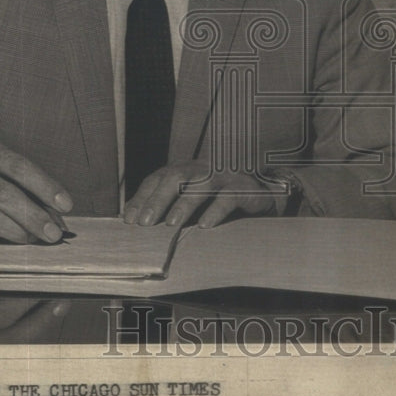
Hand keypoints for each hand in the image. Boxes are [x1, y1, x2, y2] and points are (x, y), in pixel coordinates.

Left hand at [123, 162, 284, 228]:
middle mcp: (203, 169)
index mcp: (186, 170)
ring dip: (184, 204)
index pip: (158, 178)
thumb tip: (135, 222)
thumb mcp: (193, 202)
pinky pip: (229, 197)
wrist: (265, 194)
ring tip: (172, 225)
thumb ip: (169, 207)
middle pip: (176, 176)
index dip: (143, 197)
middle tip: (145, 223)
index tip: (129, 220)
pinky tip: (205, 225)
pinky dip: (216, 210)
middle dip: (158, 199)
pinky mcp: (244, 188)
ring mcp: (224, 176)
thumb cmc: (221, 200)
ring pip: (201, 185)